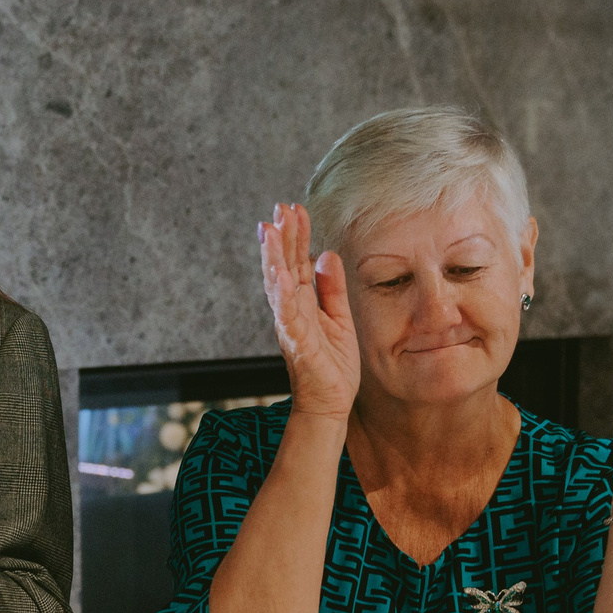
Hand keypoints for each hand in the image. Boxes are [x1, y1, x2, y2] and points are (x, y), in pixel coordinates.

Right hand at [258, 203, 360, 420]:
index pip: (296, 262)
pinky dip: (283, 295)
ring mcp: (291, 326)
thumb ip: (331, 288)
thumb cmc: (332, 365)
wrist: (331, 403)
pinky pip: (288, 316)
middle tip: (280, 208)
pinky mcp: (298, 344)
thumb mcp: (340, 318)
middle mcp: (290, 310)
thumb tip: (326, 254)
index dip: (295, 235)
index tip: (294, 209)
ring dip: (273, 258)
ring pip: (278, 286)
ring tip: (272, 231)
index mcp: (301, 303)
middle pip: (283, 267)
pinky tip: (281, 275)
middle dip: (281, 237)